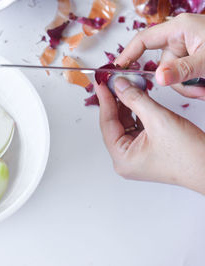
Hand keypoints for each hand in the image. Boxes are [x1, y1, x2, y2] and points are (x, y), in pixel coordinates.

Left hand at [95, 77, 204, 193]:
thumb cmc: (189, 155)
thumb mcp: (158, 119)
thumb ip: (136, 99)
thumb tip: (119, 85)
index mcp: (122, 158)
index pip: (107, 124)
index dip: (105, 100)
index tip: (101, 84)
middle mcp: (126, 159)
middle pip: (115, 123)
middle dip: (116, 101)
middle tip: (114, 81)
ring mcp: (137, 155)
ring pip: (126, 123)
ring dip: (128, 104)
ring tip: (127, 84)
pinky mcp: (148, 150)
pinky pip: (138, 127)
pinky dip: (138, 111)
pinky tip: (138, 96)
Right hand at [115, 13, 204, 99]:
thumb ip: (182, 69)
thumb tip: (158, 78)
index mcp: (179, 28)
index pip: (143, 40)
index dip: (127, 55)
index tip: (116, 70)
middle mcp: (180, 37)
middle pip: (161, 66)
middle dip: (175, 82)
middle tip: (193, 88)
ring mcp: (187, 48)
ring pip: (172, 75)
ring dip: (187, 86)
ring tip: (203, 88)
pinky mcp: (193, 58)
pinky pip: (182, 76)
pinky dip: (192, 85)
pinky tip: (203, 86)